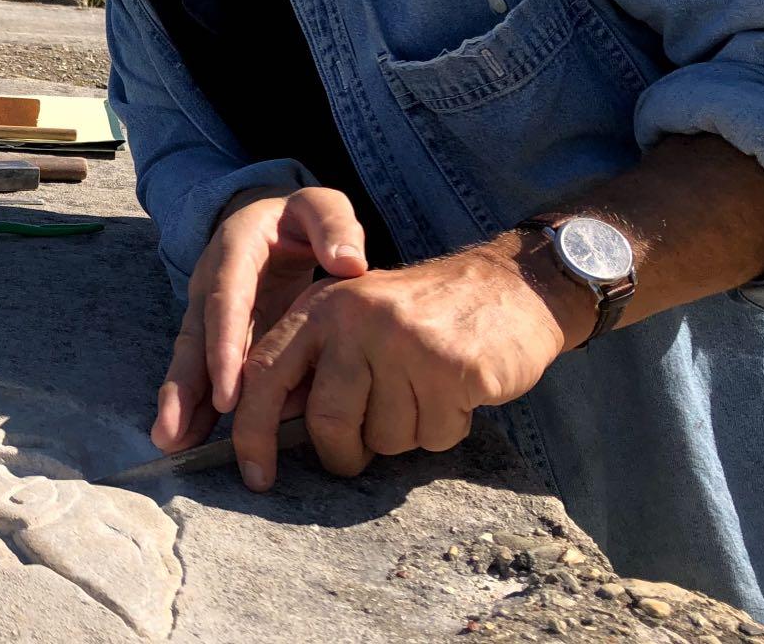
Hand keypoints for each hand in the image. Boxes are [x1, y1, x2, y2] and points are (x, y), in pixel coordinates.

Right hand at [152, 186, 369, 453]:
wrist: (271, 216)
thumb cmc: (300, 216)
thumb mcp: (321, 206)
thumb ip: (336, 228)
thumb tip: (350, 264)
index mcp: (234, 252)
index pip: (226, 302)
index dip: (224, 348)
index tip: (231, 394)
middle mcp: (211, 285)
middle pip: (194, 338)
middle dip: (185, 387)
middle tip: (175, 430)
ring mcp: (210, 312)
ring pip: (191, 360)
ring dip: (180, 402)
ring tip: (170, 443)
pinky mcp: (217, 334)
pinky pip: (204, 370)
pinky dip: (195, 403)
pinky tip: (187, 438)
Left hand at [228, 240, 593, 490]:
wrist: (511, 287)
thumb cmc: (422, 317)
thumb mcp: (355, 320)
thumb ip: (313, 364)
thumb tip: (267, 430)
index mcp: (320, 306)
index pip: (265, 373)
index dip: (253, 431)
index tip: (255, 476)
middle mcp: (354, 317)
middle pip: (327, 420)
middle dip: (344, 453)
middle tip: (362, 453)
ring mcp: (403, 340)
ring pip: (385, 437)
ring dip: (406, 435)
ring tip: (425, 395)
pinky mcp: (450, 365)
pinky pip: (433, 435)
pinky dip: (444, 429)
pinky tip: (456, 394)